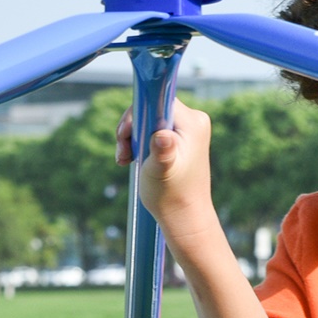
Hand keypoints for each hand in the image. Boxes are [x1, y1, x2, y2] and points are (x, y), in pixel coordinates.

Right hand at [116, 99, 217, 245]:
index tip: (125, 136)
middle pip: (152, 108)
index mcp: (192, 122)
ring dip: (133, 138)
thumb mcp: (161, 171)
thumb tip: (162, 136)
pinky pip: (154, 130)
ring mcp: (188, 130)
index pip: (157, 99)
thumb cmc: (172, 197)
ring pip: (150, 120)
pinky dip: (140, 144)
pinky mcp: (181, 140)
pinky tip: (133, 160)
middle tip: (123, 155)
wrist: (184, 218)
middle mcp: (194, 120)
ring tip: (126, 160)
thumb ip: (161, 150)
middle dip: (132, 129)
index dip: (136, 114)